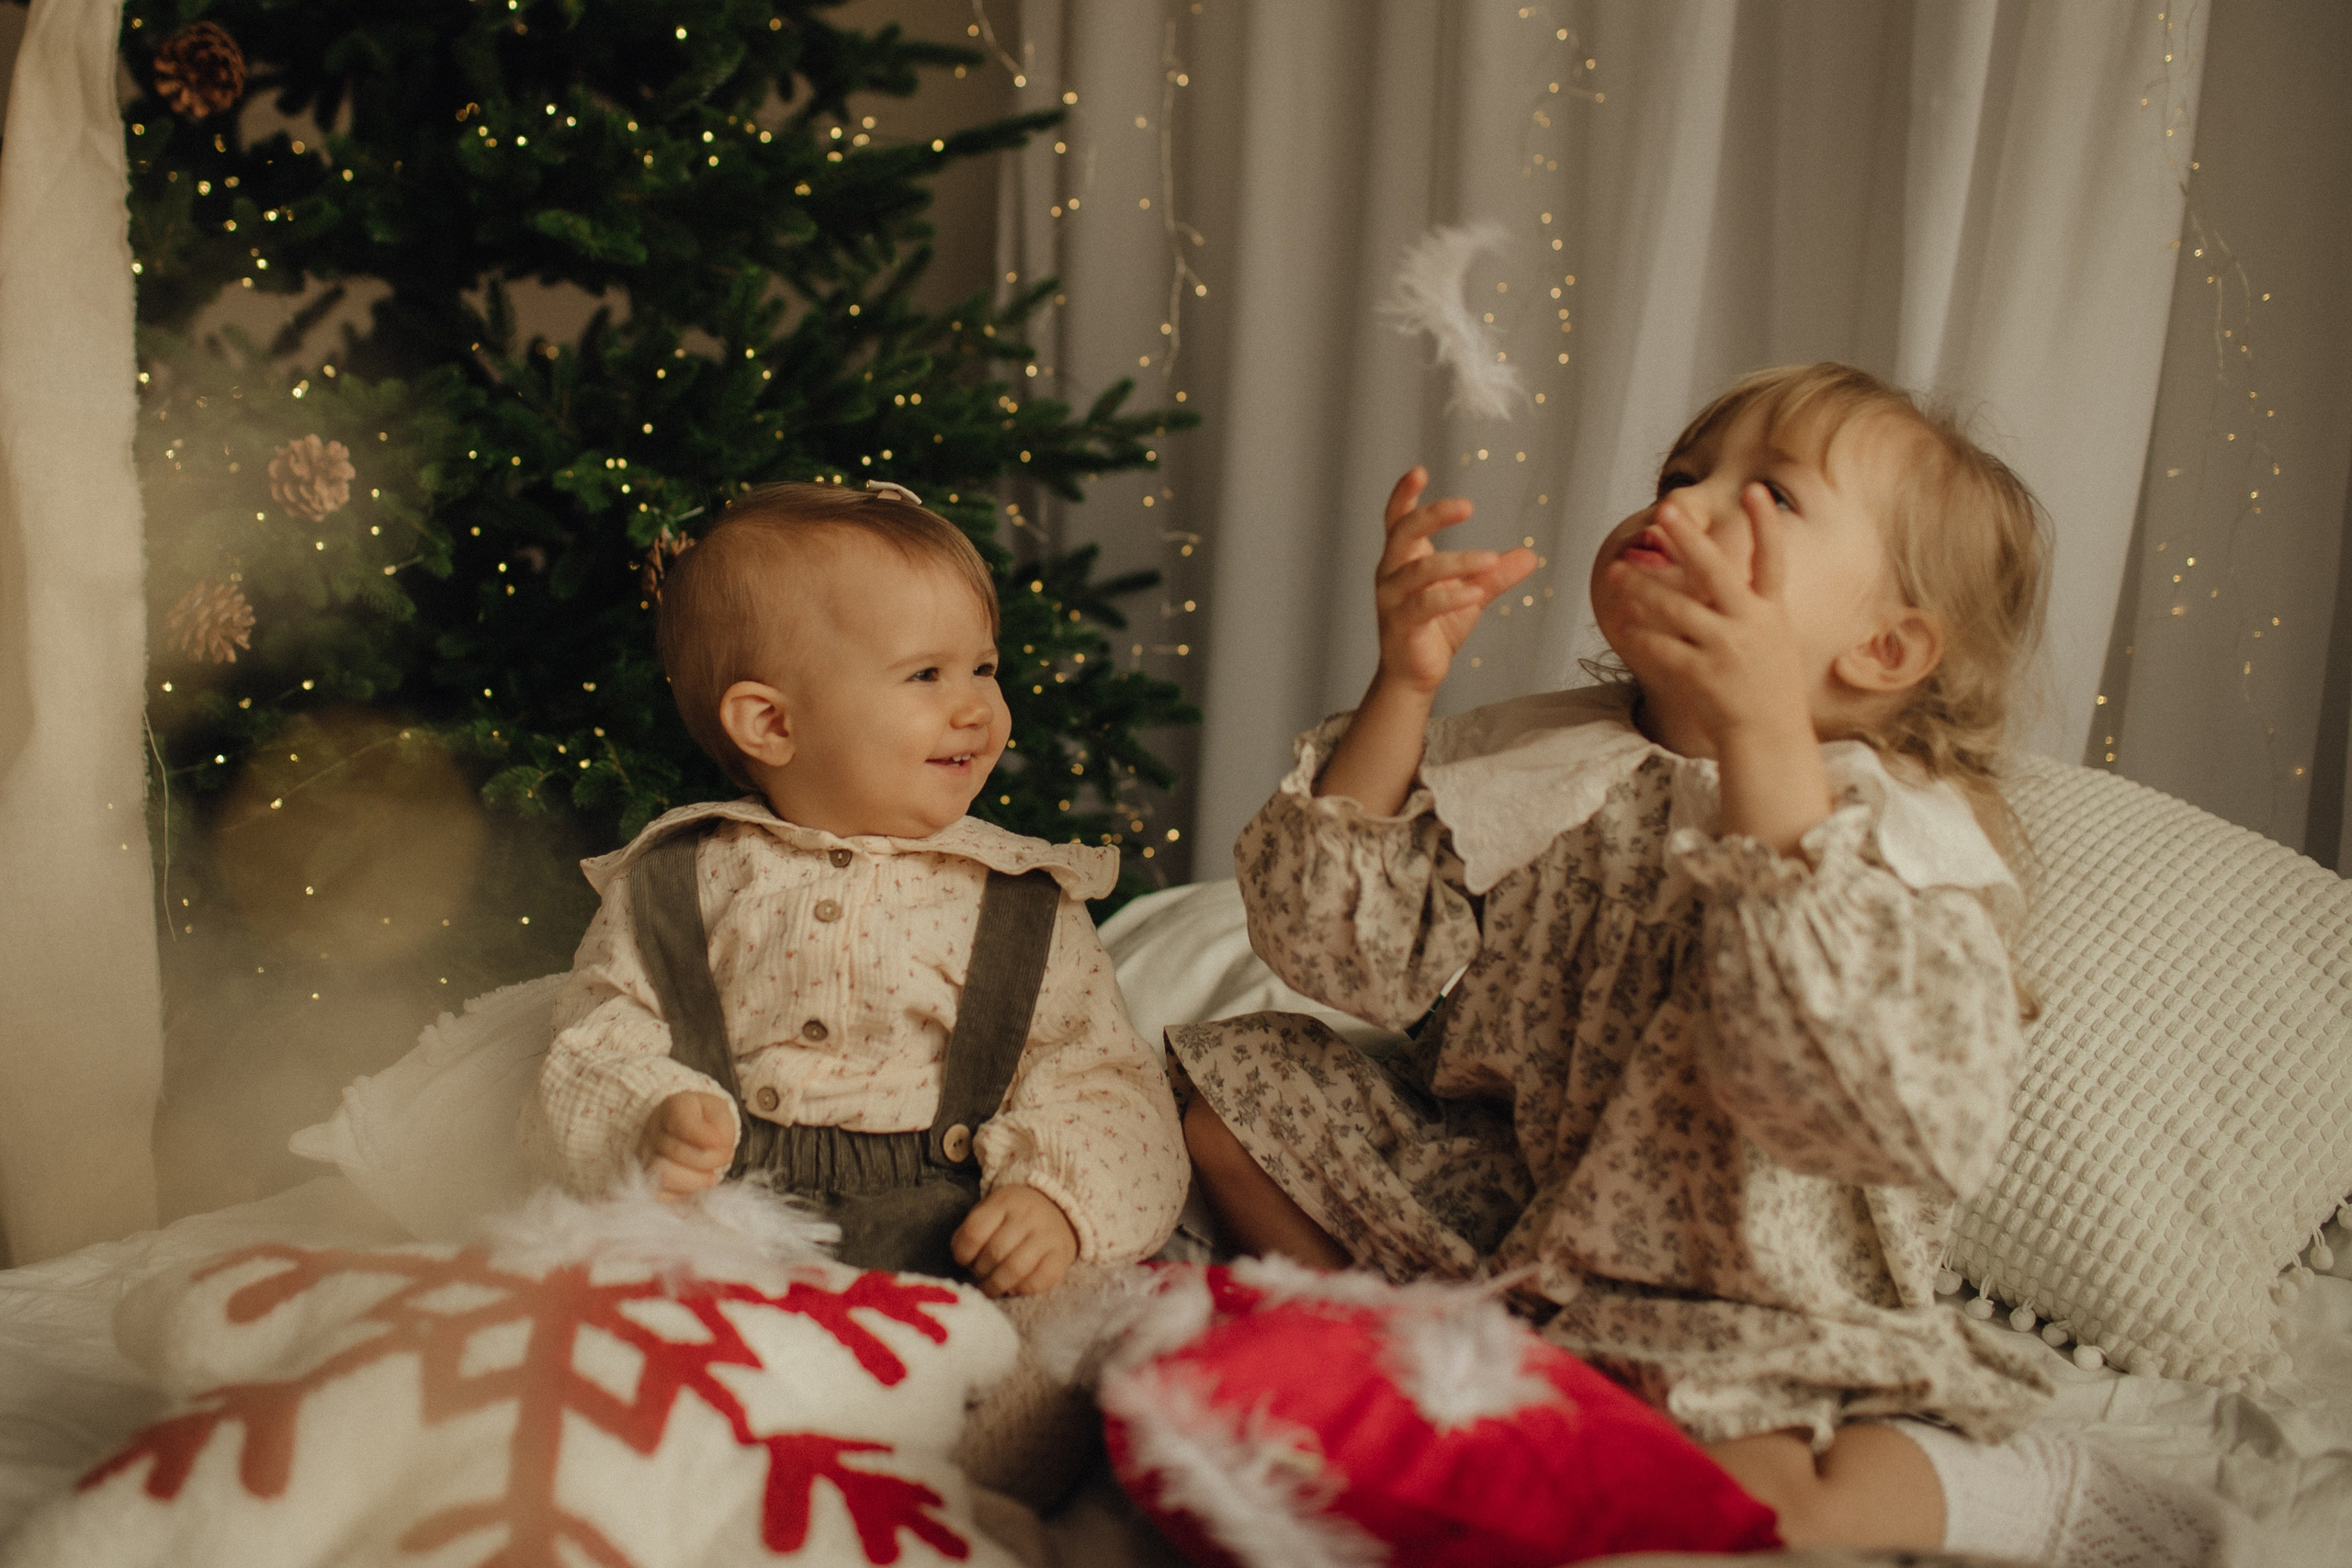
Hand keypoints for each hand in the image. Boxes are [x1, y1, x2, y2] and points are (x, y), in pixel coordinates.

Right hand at [638, 1091, 734, 1202]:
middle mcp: (653, 1131)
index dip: (703, 1136)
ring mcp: (645, 1156)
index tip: (720, 1142)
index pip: (681, 1123)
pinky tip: (695, 1186)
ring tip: (711, 1176)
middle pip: (675, 1152)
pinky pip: (659, 1194)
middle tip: (724, 1158)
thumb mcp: (720, 1113)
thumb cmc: (706, 1121)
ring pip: (664, 1175)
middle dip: (708, 1160)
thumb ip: (721, 1128)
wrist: (688, 1128)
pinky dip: (682, 1195)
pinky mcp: (647, 1179)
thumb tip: (715, 1145)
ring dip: (695, 1180)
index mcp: (673, 1106)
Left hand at [951, 1184, 1077, 1296]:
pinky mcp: (1061, 1256)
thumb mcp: (993, 1210)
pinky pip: (1037, 1282)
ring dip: (996, 1286)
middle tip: (979, 1276)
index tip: (963, 1260)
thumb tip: (962, 1262)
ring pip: (1015, 1270)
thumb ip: (974, 1231)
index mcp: (1004, 1201)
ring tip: (991, 1288)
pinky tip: (1014, 1287)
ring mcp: (1047, 1236)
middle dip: (980, 1272)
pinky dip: (1020, 1290)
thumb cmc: (1015, 1215)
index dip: (962, 1253)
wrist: (1060, 1209)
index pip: (974, 1232)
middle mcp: (1028, 1215)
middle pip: (994, 1253)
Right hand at [1373, 467, 1538, 694]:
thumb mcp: (1473, 594)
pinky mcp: (1400, 626)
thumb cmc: (1438, 627)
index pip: (1398, 519)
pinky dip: (1450, 597)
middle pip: (1403, 533)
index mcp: (1403, 558)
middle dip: (1433, 515)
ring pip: (1419, 570)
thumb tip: (1531, 554)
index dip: (1404, 494)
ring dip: (1457, 562)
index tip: (1419, 471)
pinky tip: (1475, 594)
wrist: (1417, 674)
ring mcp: (1392, 600)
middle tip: (1467, 506)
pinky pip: (1423, 605)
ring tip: (1491, 560)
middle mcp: (1391, 573)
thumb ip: (1495, 574)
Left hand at [1600, 484, 1828, 849]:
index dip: (1766, 523)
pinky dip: (1640, 634)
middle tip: (1664, 510)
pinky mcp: (1702, 676)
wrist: (1770, 737)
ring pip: (1676, 609)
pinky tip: (1622, 622)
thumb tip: (1713, 568)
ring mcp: (1727, 650)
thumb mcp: (1771, 636)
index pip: (1772, 558)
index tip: (1756, 488)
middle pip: (1716, 572)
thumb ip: (1746, 603)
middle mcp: (1751, 624)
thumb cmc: (1766, 684)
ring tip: (1616, 573)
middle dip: (1689, 538)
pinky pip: (1662, 648)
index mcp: (1772, 611)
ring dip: (1642, 588)